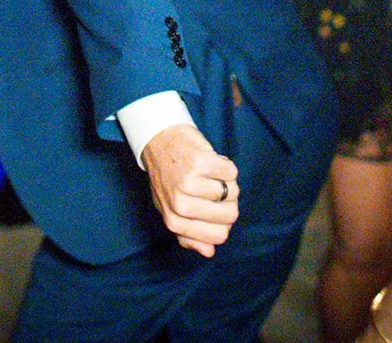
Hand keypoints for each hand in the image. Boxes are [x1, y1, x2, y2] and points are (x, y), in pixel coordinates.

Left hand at [140, 124, 238, 256]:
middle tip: (217, 190)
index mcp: (174, 220)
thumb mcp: (170, 209)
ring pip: (232, 192)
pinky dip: (226, 166)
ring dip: (227, 182)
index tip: (218, 211)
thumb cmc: (166, 177)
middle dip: (230, 203)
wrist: (158, 139)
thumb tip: (210, 252)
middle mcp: (180, 204)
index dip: (224, 224)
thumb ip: (188, 234)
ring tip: (211, 175)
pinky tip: (212, 162)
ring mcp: (189, 183)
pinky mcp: (199, 162)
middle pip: (230, 216)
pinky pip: (231, 172)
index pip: (218, 236)